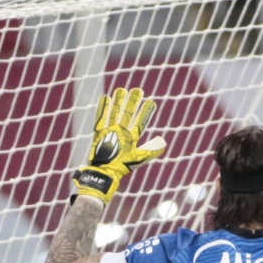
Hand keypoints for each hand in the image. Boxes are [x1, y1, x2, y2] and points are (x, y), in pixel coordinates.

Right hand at [72, 87, 166, 205]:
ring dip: (119, 102)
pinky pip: (101, 118)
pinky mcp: (99, 133)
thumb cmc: (122, 167)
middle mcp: (121, 133)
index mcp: (131, 138)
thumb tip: (163, 140)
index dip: (146, 112)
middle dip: (133, 102)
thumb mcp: (139, 157)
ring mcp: (110, 132)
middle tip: (137, 90)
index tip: (151, 102)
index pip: (140, 122)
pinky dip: (103, 108)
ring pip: (115, 113)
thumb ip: (151, 149)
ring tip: (122, 89)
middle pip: (128, 114)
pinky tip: (106, 98)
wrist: (105, 172)